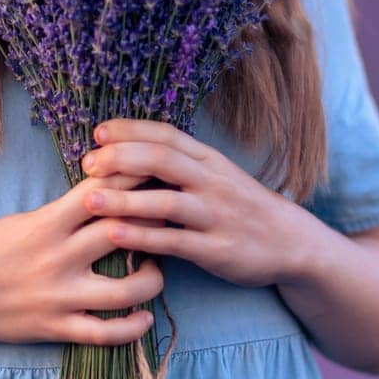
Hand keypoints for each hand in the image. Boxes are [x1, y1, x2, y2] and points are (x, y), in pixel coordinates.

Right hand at [0, 168, 169, 347]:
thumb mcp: (21, 220)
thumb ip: (62, 212)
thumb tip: (104, 194)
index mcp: (49, 223)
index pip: (103, 193)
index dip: (135, 181)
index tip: (155, 174)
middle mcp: (59, 258)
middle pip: (124, 234)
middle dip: (153, 223)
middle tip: (169, 218)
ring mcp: (60, 297)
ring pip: (127, 291)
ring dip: (152, 278)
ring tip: (156, 267)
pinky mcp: (58, 328)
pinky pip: (106, 333)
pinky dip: (133, 327)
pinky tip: (145, 316)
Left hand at [79, 118, 299, 288]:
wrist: (292, 242)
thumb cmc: (241, 207)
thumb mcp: (216, 175)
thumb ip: (180, 164)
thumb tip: (127, 152)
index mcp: (209, 159)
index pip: (166, 135)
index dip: (130, 130)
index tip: (97, 133)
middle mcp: (212, 181)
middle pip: (162, 159)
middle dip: (121, 158)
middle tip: (87, 165)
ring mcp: (215, 215)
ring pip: (165, 201)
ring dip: (124, 199)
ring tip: (88, 198)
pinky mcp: (216, 249)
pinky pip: (174, 241)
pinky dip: (143, 237)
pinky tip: (115, 236)